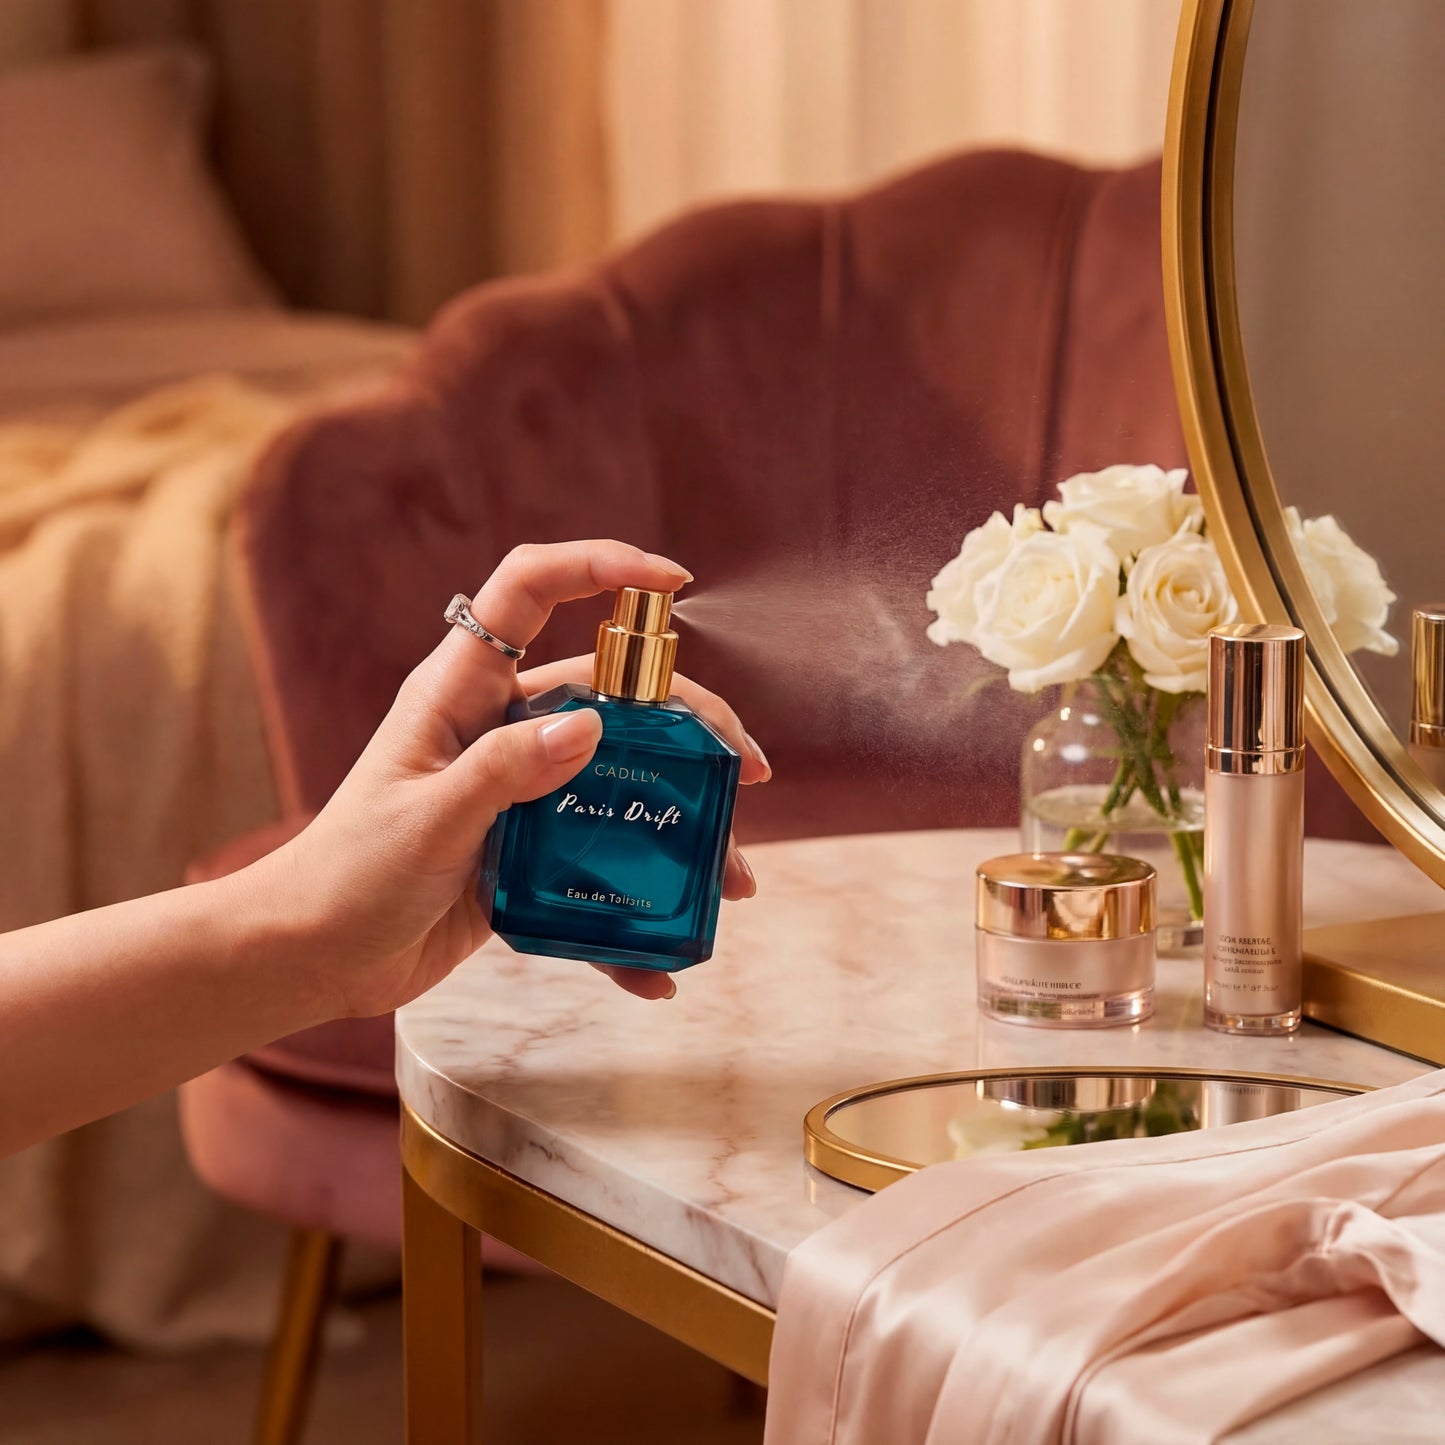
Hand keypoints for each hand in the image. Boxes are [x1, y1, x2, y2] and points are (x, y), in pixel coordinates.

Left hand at [252, 541, 769, 1017]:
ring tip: (731, 878)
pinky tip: (661, 962)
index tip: (673, 581)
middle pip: (610, 694)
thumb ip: (503, 772)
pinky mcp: (526, 850)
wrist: (310, 958)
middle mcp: (497, 728)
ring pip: (619, 779)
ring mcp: (517, 789)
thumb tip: (592, 725)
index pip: (529, 592)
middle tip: (745, 773)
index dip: (599, 566)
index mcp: (461, 692)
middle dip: (687, 726)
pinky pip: (596, 862)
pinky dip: (631, 909)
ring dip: (679, 822)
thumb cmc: (347, 877)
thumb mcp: (427, 821)